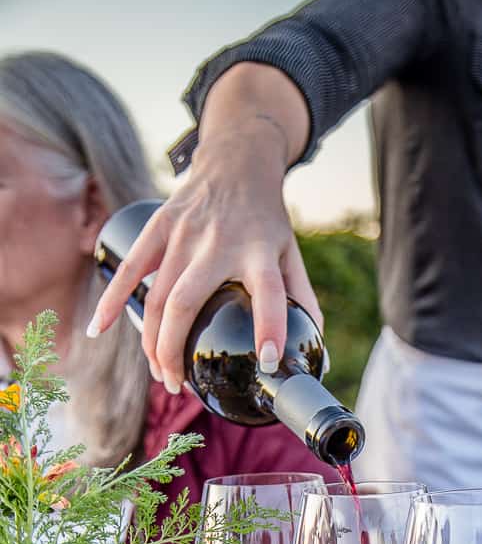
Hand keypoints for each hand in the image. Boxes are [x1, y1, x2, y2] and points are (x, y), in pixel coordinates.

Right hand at [88, 64, 319, 393]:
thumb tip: (320, 355)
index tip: (266, 360)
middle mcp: (218, 242)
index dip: (269, 326)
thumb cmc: (266, 218)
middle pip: (185, 302)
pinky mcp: (158, 225)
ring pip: (156, 296)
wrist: (237, 160)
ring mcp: (183, 233)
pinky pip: (129, 269)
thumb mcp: (291, 254)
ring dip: (152, 341)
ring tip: (161, 373)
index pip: (269, 290)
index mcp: (260, 251)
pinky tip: (98, 329)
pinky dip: (110, 301)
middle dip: (175, 350)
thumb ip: (303, 301)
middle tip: (179, 383)